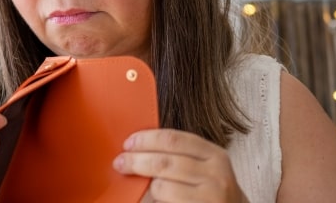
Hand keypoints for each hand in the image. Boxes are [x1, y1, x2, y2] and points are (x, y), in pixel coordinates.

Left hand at [113, 129, 247, 202]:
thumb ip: (180, 154)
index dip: (146, 139)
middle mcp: (216, 175)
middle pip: (164, 162)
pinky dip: (154, 200)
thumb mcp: (205, 165)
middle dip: (136, 161)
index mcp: (215, 155)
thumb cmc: (212, 189)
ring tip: (143, 186)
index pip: (173, 139)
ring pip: (161, 186)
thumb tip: (138, 145)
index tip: (128, 143)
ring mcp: (210, 197)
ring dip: (146, 186)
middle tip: (120, 163)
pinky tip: (155, 199)